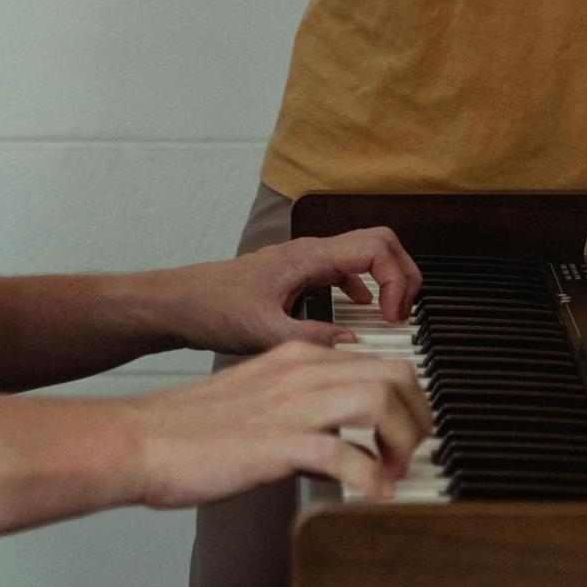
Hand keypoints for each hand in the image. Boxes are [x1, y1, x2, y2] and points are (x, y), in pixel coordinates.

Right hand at [120, 342, 432, 506]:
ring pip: (378, 402)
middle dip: (417, 413)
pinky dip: (371, 478)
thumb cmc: (186, 428)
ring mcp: (290, 407)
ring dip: (402, 441)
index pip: (377, 360)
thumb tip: (334, 447)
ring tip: (399, 471)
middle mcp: (300, 373)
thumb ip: (296, 412)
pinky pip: (345, 455)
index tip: (409, 427)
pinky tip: (374, 495)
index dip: (406, 396)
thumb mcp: (255, 402)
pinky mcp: (278, 443)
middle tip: (415, 448)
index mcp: (295, 359)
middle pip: (392, 373)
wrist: (139, 438)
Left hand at [170, 228, 422, 356]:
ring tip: (393, 316)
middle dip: (403, 274)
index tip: (395, 319)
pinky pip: (345, 270)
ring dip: (388, 278)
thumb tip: (354, 344)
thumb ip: (312, 338)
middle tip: (406, 314)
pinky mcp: (299, 275)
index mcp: (309, 257)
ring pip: (365, 254)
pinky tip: (362, 312)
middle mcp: (312, 252)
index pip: (376, 248)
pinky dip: (366, 286)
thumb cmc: (213, 308)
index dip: (398, 280)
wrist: (181, 302)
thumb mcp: (264, 332)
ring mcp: (306, 261)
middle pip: (380, 243)